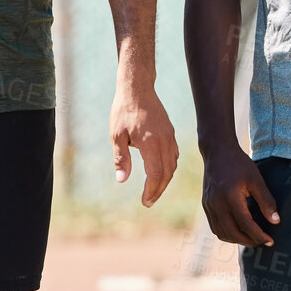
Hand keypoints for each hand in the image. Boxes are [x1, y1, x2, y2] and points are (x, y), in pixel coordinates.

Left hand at [108, 77, 177, 206]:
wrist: (137, 88)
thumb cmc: (123, 111)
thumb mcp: (116, 135)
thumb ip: (121, 158)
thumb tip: (122, 180)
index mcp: (150, 143)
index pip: (155, 174)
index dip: (151, 191)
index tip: (145, 201)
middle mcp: (164, 141)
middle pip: (167, 173)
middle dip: (159, 190)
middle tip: (148, 201)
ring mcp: (169, 136)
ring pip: (173, 164)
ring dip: (165, 180)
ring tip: (153, 190)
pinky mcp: (170, 132)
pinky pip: (174, 155)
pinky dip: (169, 167)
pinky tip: (160, 171)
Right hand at [199, 144, 279, 246]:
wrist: (218, 152)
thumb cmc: (239, 164)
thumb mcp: (256, 179)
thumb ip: (266, 201)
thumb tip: (276, 221)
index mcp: (230, 197)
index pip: (246, 225)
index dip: (259, 235)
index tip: (270, 240)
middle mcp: (217, 204)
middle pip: (233, 233)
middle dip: (249, 241)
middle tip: (262, 242)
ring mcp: (209, 206)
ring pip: (222, 233)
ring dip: (237, 240)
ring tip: (251, 238)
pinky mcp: (206, 206)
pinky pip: (215, 227)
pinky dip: (226, 233)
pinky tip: (238, 231)